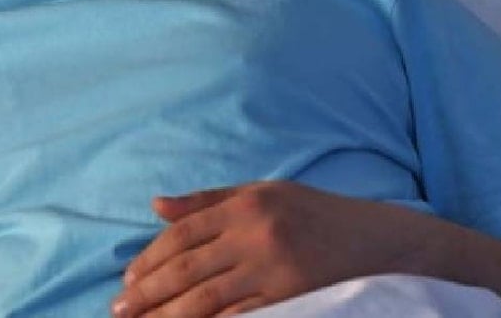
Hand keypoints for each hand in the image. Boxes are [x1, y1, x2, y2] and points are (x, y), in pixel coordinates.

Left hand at [113, 181, 420, 317]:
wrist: (380, 242)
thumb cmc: (315, 215)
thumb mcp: (264, 194)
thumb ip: (208, 201)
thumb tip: (156, 206)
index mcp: (245, 204)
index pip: (182, 233)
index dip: (150, 258)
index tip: (128, 279)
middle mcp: (256, 233)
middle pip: (187, 267)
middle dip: (148, 292)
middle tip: (120, 309)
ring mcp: (274, 268)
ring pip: (206, 298)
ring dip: (167, 315)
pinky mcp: (291, 298)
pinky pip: (240, 317)